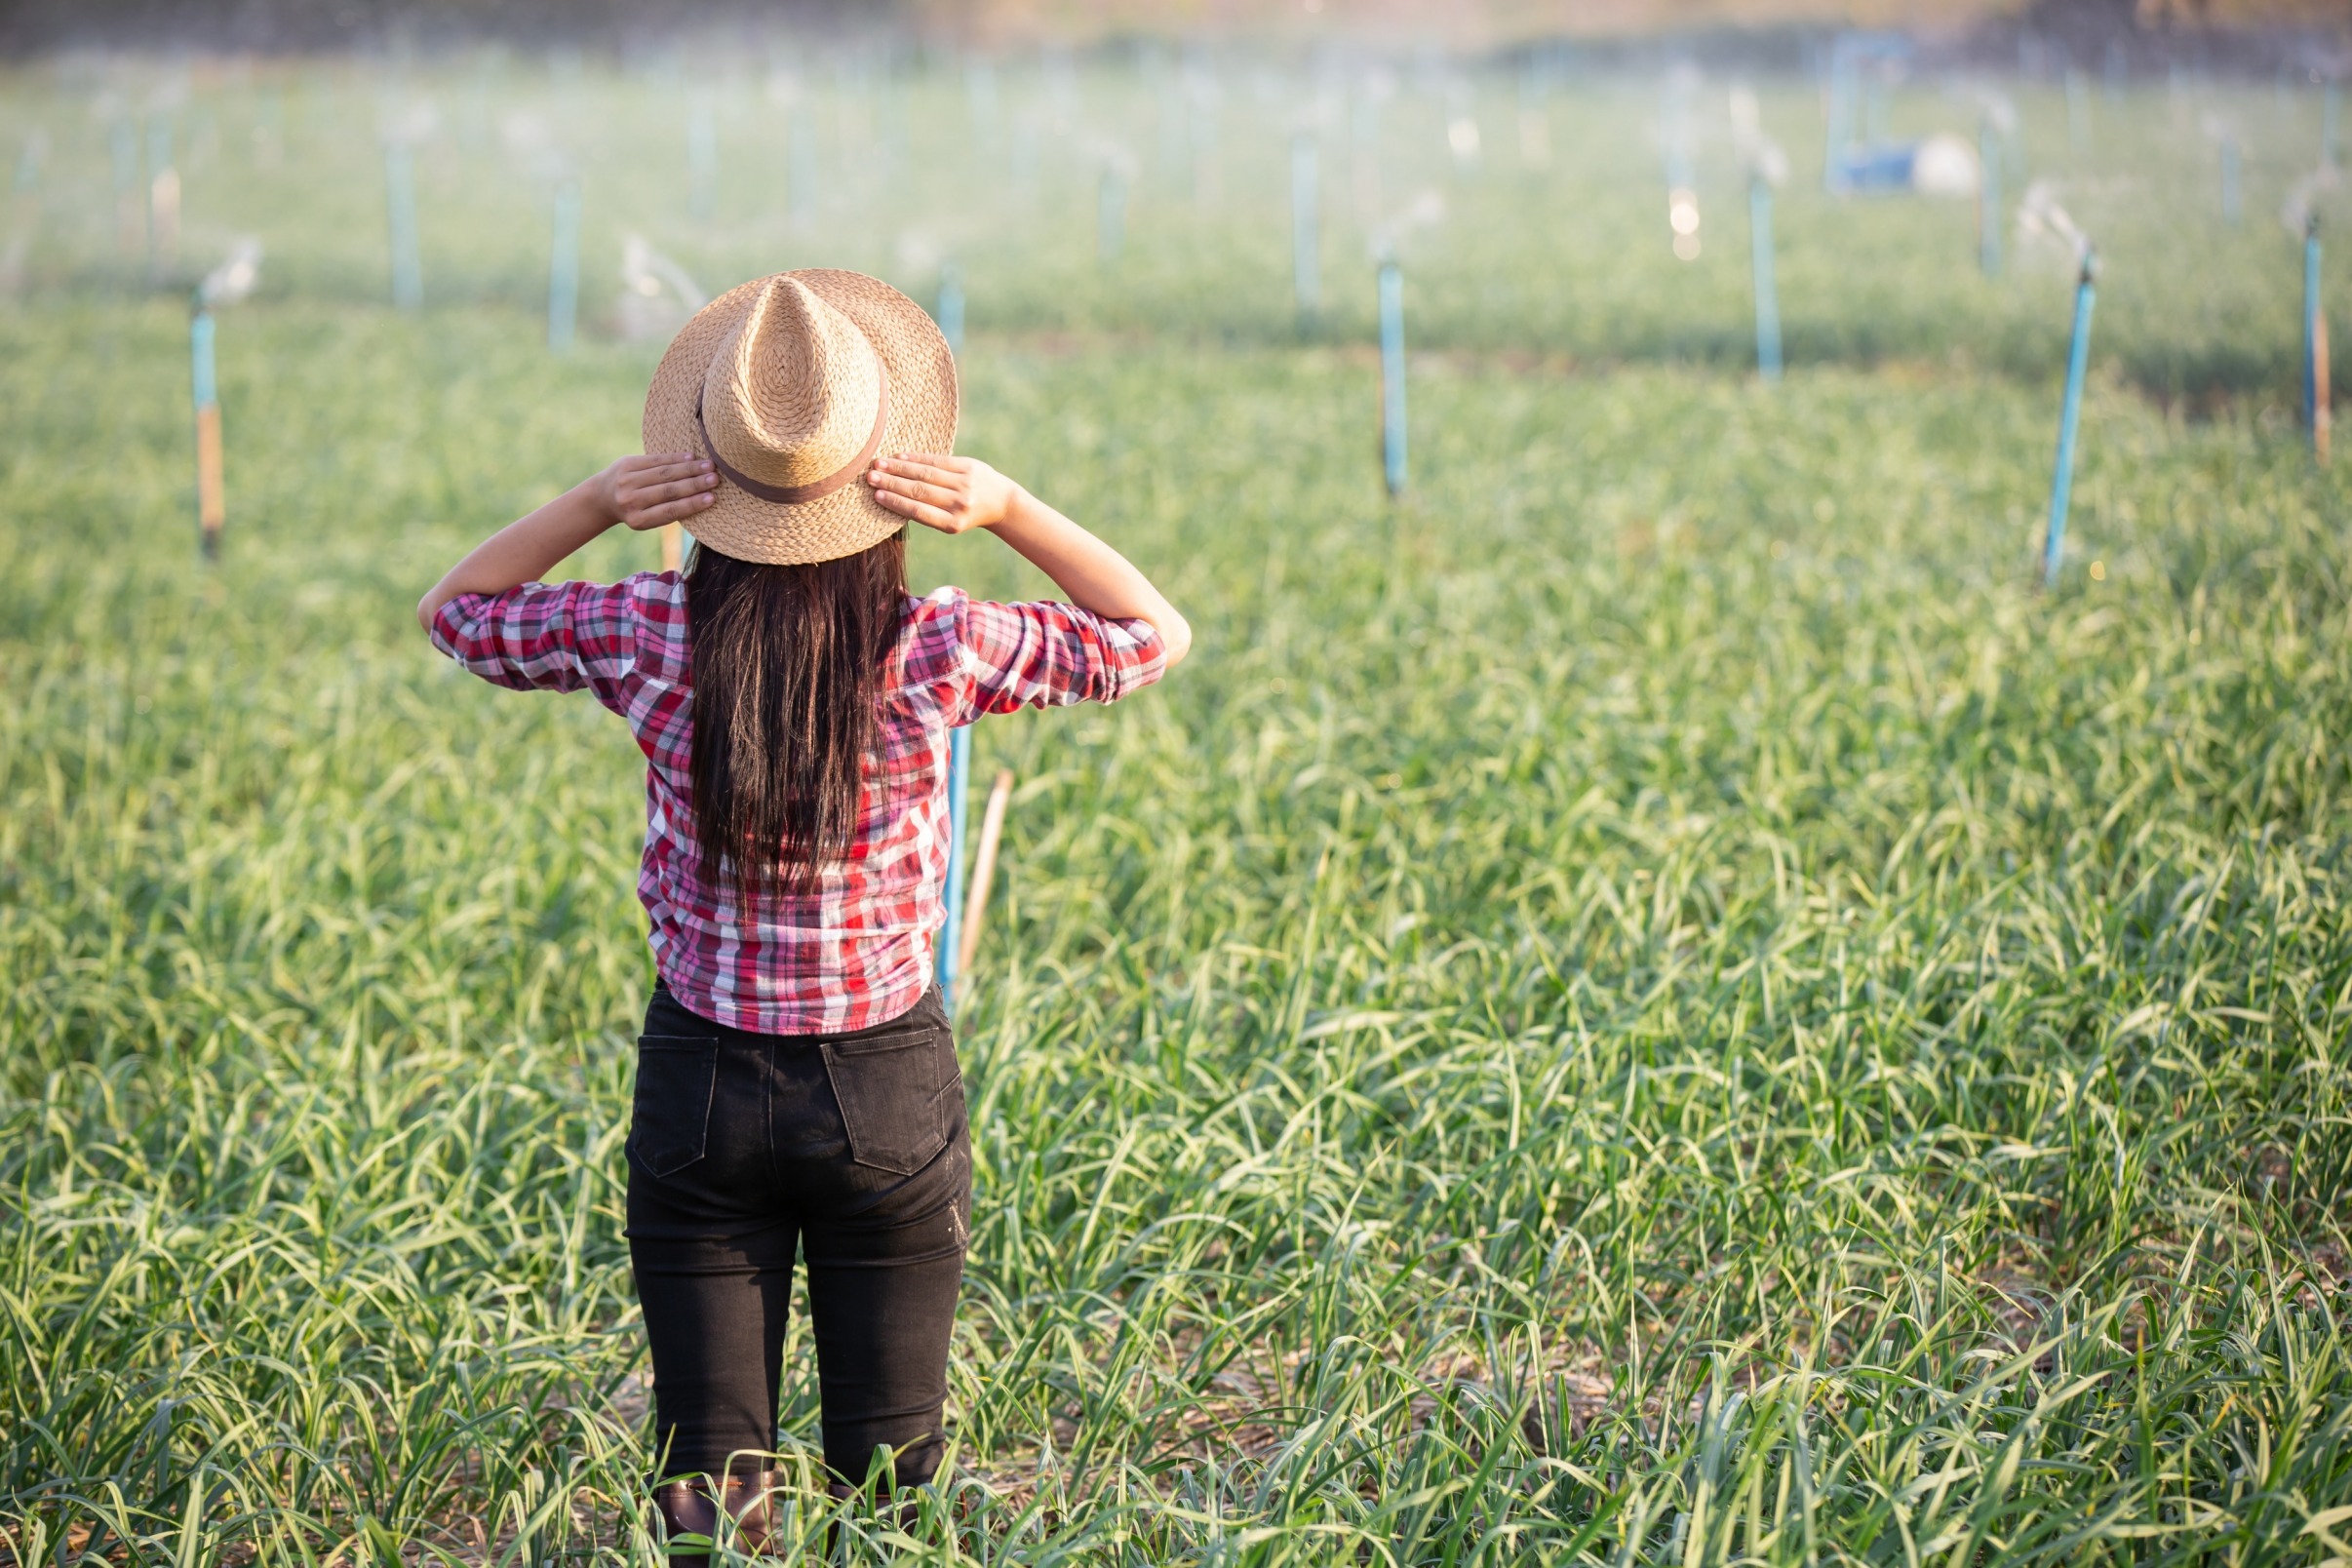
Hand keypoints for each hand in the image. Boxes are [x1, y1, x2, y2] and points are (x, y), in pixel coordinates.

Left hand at [591, 453, 717, 531]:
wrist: (603, 497)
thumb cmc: (636, 510)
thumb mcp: (647, 519)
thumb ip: (668, 511)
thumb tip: (703, 499)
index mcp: (638, 520)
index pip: (670, 511)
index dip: (692, 504)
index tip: (712, 498)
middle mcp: (630, 501)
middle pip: (668, 490)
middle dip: (695, 484)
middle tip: (715, 479)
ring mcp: (627, 481)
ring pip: (664, 473)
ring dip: (689, 469)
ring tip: (709, 466)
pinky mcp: (626, 464)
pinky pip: (655, 460)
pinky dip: (675, 458)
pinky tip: (691, 457)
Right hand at [864, 454, 1022, 534]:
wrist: (1001, 502)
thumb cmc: (966, 514)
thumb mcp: (950, 521)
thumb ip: (927, 511)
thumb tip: (890, 496)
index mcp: (952, 523)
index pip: (919, 511)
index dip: (896, 502)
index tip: (876, 495)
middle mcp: (959, 503)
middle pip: (919, 490)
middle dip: (892, 483)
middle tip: (869, 477)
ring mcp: (965, 483)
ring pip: (926, 473)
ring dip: (899, 468)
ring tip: (879, 464)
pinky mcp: (969, 466)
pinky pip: (937, 461)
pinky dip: (917, 458)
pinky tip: (899, 457)